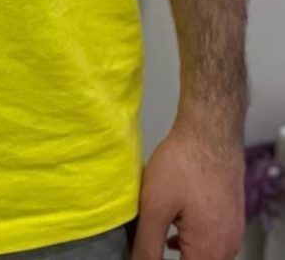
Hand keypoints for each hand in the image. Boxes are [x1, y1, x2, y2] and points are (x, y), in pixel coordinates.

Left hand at [130, 120, 245, 259]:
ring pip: (205, 255)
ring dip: (183, 251)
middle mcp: (226, 248)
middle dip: (173, 256)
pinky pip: (213, 242)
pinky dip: (193, 240)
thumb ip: (147, 245)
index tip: (148, 249)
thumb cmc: (183, 164)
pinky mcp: (231, 218)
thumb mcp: (154, 207)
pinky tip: (176, 225)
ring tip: (160, 234)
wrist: (210, 132)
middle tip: (151, 239)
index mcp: (208, 252)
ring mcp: (232, 232)